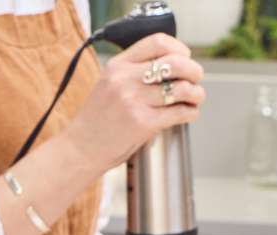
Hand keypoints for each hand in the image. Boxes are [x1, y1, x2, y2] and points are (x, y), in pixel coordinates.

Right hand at [63, 34, 204, 173]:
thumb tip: (174, 67)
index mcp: (117, 66)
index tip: (184, 58)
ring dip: (196, 93)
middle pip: (176, 63)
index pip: (158, 42)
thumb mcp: (107, 85)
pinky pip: (179, 112)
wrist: (79, 150)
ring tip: (195, 98)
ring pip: (182, 88)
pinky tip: (189, 114)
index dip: (179, 49)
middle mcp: (125, 80)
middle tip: (196, 79)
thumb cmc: (96, 121)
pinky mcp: (143, 123)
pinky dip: (191, 113)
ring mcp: (133, 101)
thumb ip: (133, 72)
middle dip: (194, 70)